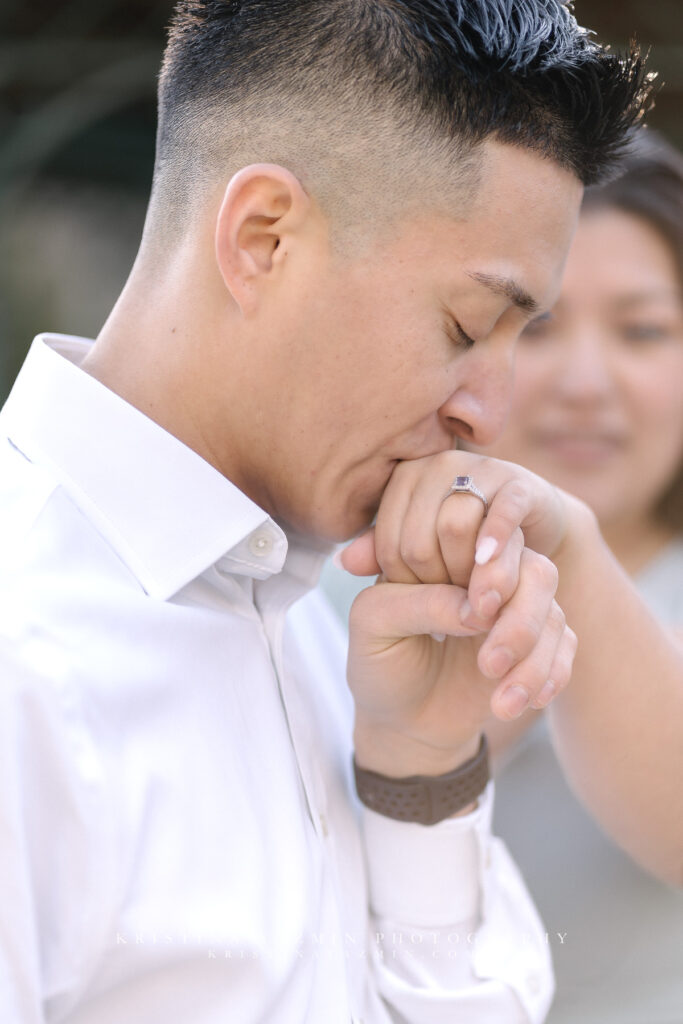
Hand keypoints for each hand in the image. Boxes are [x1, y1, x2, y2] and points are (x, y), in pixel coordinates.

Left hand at [342, 451, 577, 775]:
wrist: (403, 721)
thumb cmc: (381, 662)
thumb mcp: (375, 626)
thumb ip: (416, 602)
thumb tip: (472, 607)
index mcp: (444, 553)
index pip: (485, 532)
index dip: (491, 567)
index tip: (473, 613)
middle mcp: (486, 572)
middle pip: (532, 568)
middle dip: (518, 619)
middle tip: (487, 663)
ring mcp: (517, 605)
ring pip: (552, 609)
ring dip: (532, 657)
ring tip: (500, 704)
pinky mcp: (538, 642)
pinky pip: (566, 646)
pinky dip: (549, 677)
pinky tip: (517, 704)